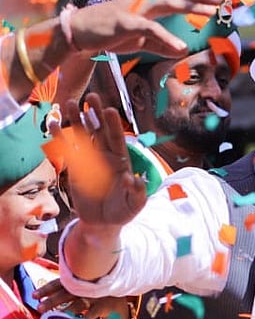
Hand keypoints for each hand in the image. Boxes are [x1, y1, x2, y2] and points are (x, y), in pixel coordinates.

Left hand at [33, 278, 128, 318]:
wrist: (121, 300)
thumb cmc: (99, 295)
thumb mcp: (86, 287)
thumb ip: (70, 288)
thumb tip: (45, 298)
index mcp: (80, 280)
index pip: (60, 282)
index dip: (47, 289)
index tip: (34, 296)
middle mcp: (87, 286)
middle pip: (67, 293)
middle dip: (52, 301)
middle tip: (40, 308)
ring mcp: (96, 295)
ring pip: (79, 303)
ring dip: (67, 311)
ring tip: (57, 317)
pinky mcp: (105, 306)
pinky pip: (93, 314)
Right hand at [51, 92, 146, 228]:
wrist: (104, 222)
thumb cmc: (123, 211)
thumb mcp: (135, 205)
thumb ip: (137, 193)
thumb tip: (132, 178)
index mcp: (121, 161)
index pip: (117, 139)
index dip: (113, 125)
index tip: (109, 110)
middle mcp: (105, 156)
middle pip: (99, 130)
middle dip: (95, 114)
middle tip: (91, 96)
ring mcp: (88, 160)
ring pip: (81, 135)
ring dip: (76, 119)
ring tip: (69, 102)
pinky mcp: (74, 167)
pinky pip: (66, 149)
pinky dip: (59, 137)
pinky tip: (52, 122)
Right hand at [69, 0, 223, 55]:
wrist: (77, 32)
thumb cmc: (108, 33)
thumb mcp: (139, 40)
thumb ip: (161, 44)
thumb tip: (182, 50)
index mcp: (147, 3)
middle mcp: (144, 2)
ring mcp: (135, 10)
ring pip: (167, 4)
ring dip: (191, 7)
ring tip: (212, 12)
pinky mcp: (125, 23)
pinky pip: (149, 29)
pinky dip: (167, 37)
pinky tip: (181, 46)